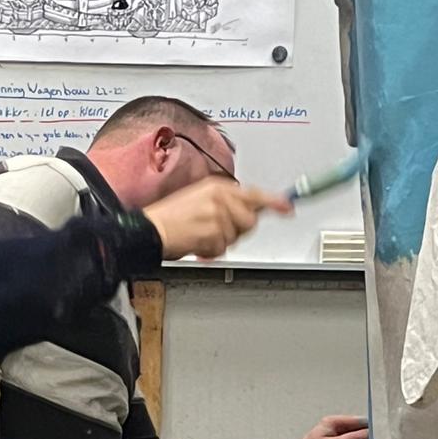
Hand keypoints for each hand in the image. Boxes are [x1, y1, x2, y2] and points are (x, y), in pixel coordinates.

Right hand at [144, 178, 290, 261]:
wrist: (149, 229)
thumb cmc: (171, 219)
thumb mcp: (200, 200)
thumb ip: (227, 204)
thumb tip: (252, 212)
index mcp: (217, 186)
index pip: (254, 194)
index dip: (274, 202)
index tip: (288, 208)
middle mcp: (219, 197)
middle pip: (250, 221)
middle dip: (237, 231)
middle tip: (216, 231)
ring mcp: (216, 214)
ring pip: (236, 236)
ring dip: (220, 242)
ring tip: (200, 236)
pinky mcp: (212, 231)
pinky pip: (223, 248)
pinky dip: (210, 251)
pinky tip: (196, 243)